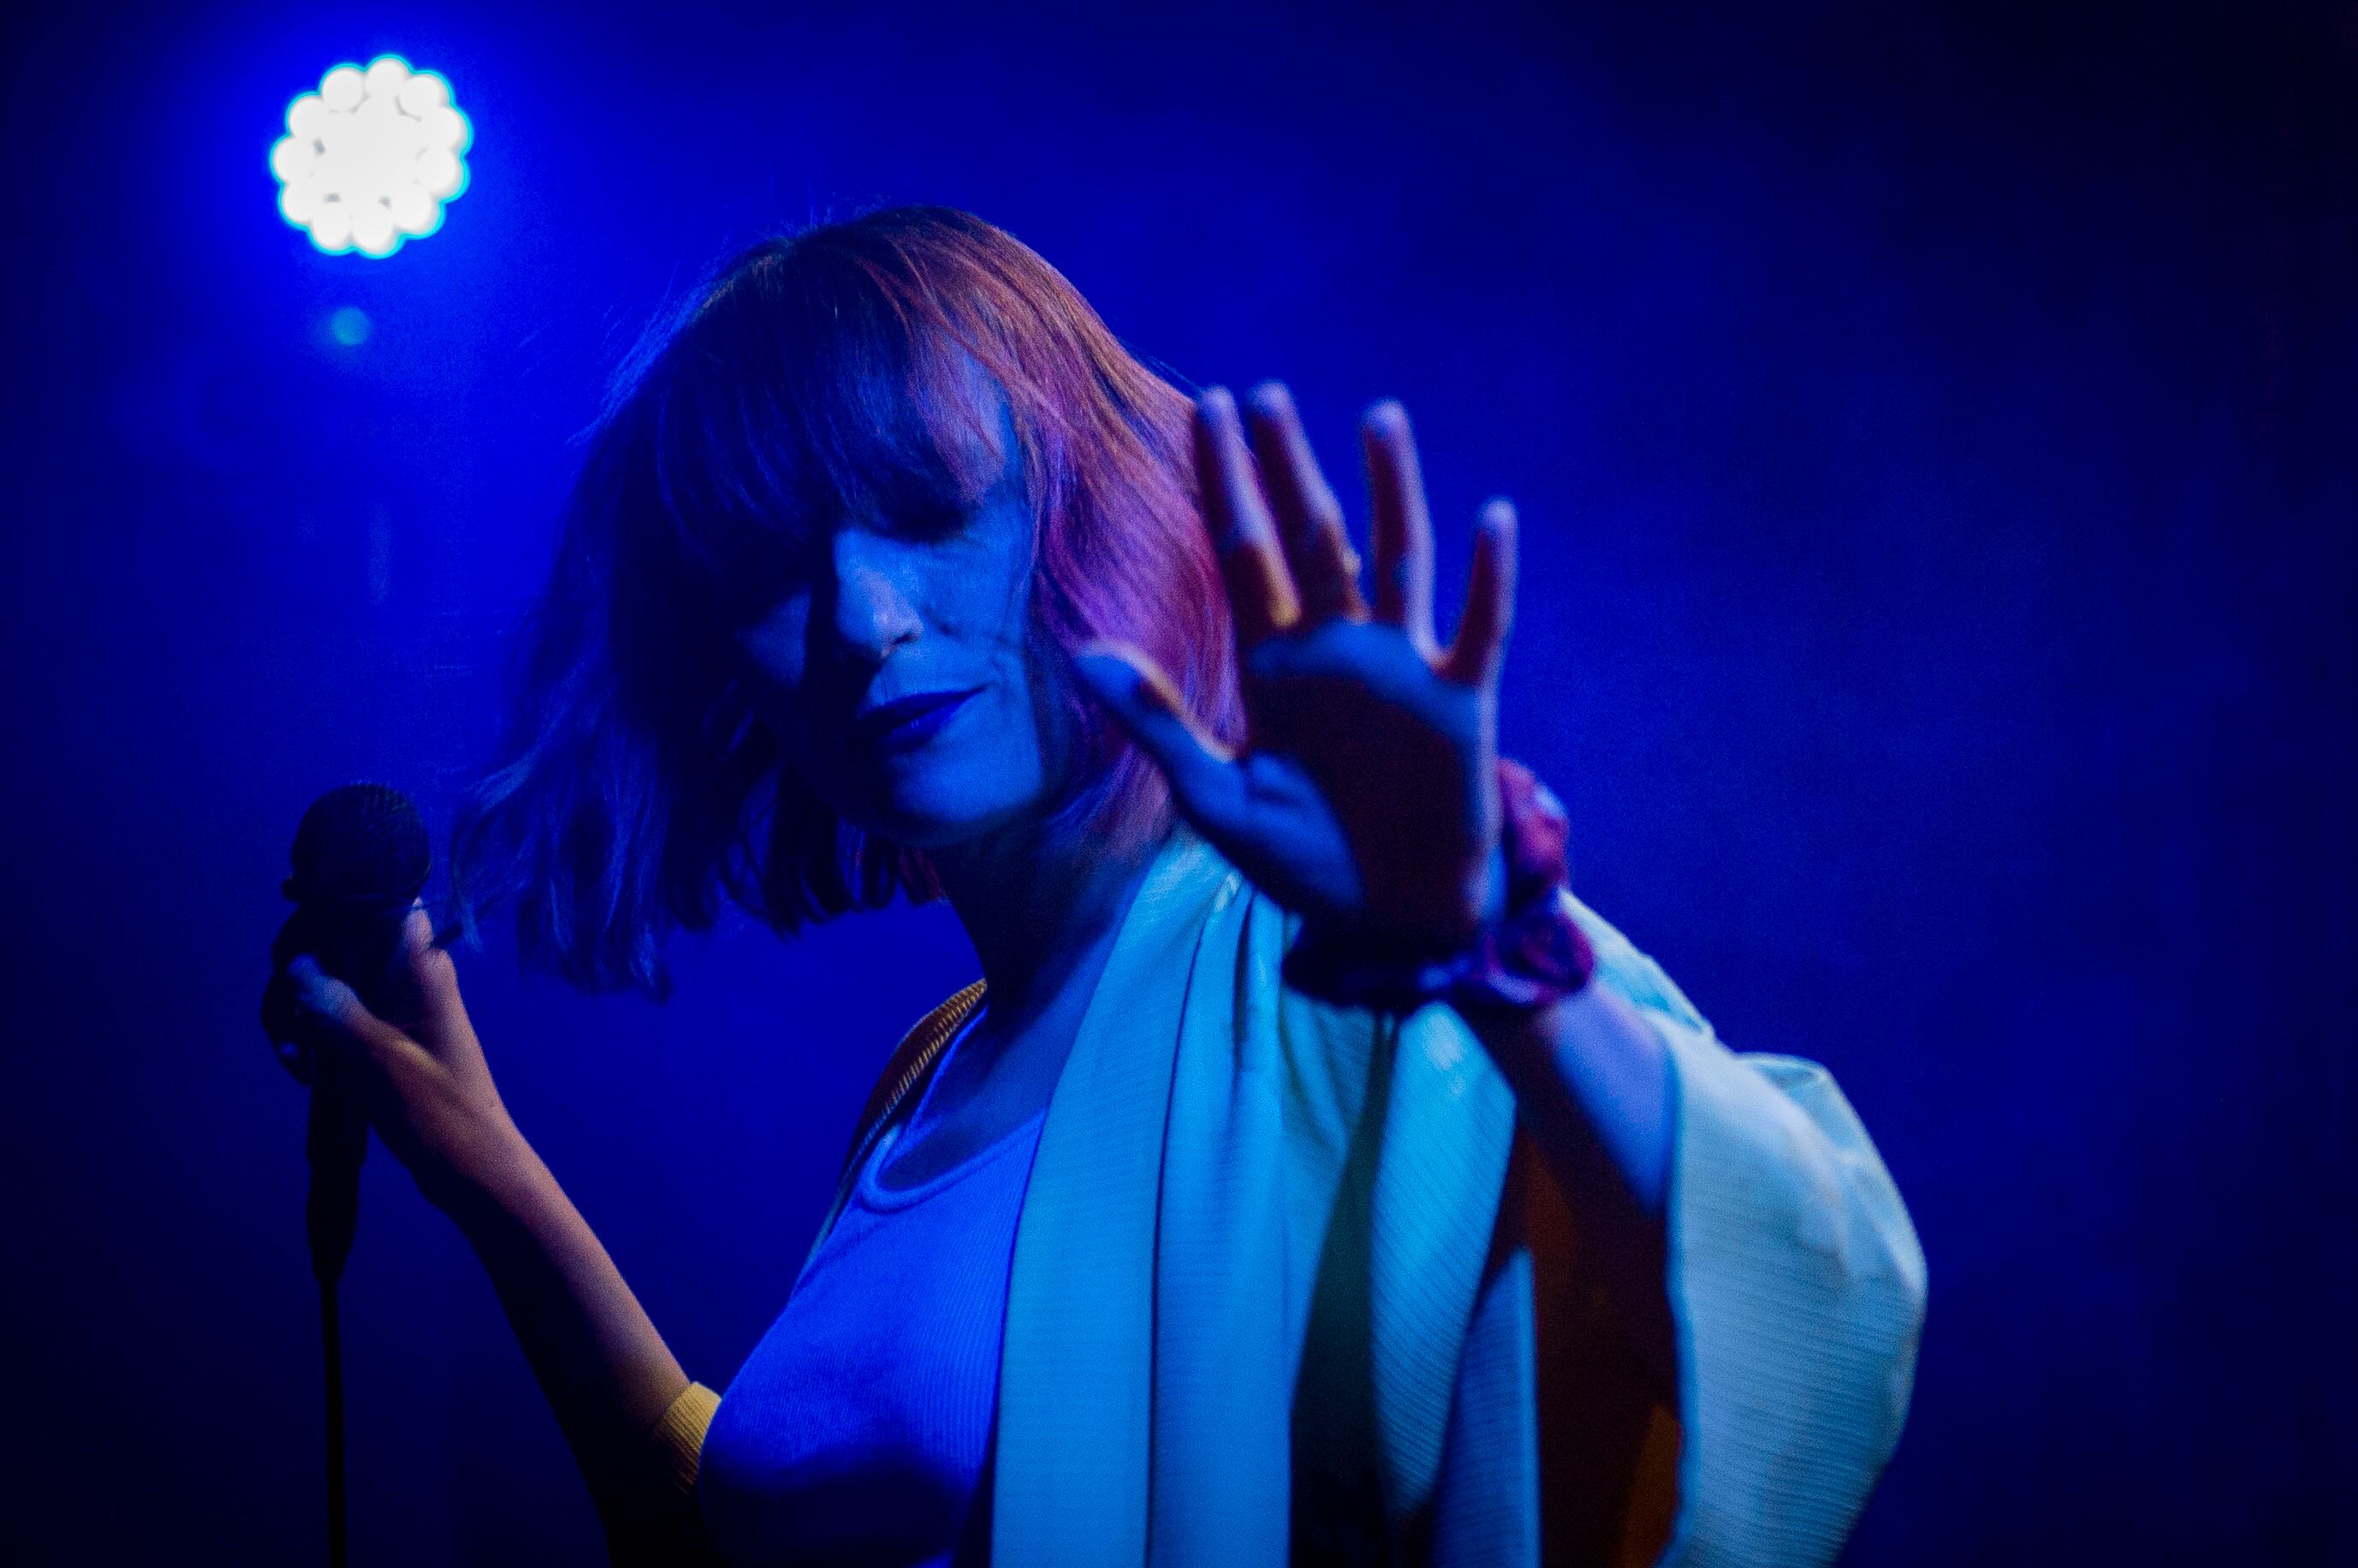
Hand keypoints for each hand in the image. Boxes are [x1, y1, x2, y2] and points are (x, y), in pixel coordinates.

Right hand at [262, 907, 529, 1216]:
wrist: (471, 1167)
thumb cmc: (438, 1112)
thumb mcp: (380, 1058)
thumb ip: (337, 1006)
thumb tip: (297, 962)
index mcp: (420, 965)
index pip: (377, 897)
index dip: (333, 900)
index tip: (294, 930)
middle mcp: (407, 973)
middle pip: (336, 938)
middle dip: (297, 976)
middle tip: (289, 1027)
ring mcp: (393, 1003)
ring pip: (327, 980)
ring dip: (297, 1013)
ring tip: (297, 1062)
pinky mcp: (381, 1032)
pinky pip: (333, 1014)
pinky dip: (311, 1035)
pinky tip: (302, 1070)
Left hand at [1074, 384, 1516, 953]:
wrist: (1386, 918)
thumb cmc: (1301, 859)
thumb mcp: (1215, 798)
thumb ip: (1157, 721)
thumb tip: (1080, 650)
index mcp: (1273, 664)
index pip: (1242, 554)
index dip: (1226, 486)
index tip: (1207, 411)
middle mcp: (1335, 649)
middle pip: (1311, 538)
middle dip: (1289, 469)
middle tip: (1268, 396)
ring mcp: (1400, 668)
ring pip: (1397, 558)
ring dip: (1391, 491)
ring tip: (1380, 418)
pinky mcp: (1459, 702)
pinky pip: (1476, 629)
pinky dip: (1486, 580)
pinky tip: (1493, 520)